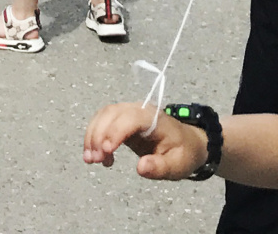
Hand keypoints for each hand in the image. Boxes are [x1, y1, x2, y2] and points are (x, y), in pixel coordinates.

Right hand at [82, 104, 206, 179]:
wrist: (187, 142)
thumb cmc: (182, 153)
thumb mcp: (177, 165)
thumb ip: (159, 167)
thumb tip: (140, 167)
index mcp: (154, 118)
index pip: (131, 118)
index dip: (116, 131)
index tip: (107, 151)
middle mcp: (139, 110)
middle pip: (112, 114)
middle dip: (98, 135)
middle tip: (94, 160)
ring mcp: (128, 112)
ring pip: (103, 115)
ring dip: (92, 135)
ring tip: (90, 159)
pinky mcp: (121, 119)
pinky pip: (102, 120)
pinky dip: (94, 135)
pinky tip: (95, 154)